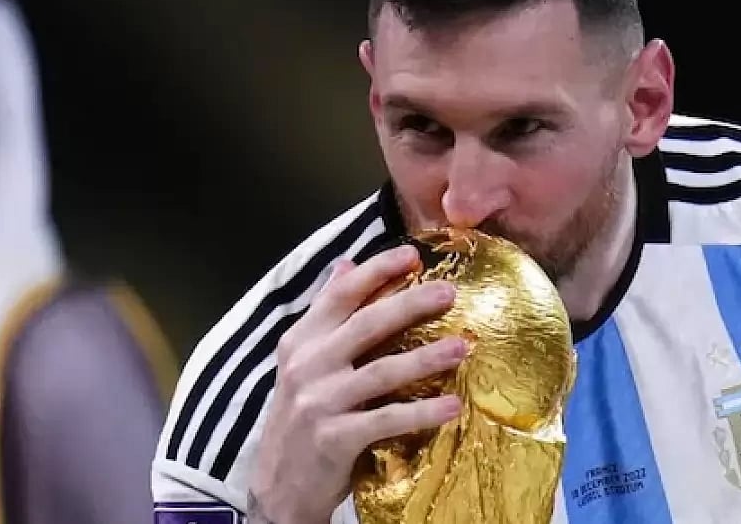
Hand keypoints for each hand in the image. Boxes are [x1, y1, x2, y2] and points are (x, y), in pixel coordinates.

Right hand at [248, 245, 465, 523]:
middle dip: (410, 304)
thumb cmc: (301, 416)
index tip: (412, 255)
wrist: (278, 485)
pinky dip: (421, 413)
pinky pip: (386, 420)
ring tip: (462, 347)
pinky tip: (452, 406)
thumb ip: (326, 314)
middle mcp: (308, 365)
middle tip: (449, 291)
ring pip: (381, 371)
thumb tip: (346, 264)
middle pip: (366, 324)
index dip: (376, 270)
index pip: (340, 294)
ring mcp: (320, 402)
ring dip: (426, 357)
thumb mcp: (303, 361)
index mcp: (302, 340)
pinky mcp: (335, 438)